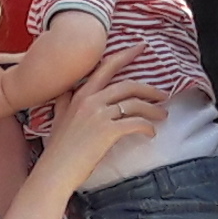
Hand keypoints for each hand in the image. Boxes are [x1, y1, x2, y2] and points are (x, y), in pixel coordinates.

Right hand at [29, 52, 160, 192]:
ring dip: (153, 109)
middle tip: (163, 93)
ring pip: (134, 104)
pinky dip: (147, 127)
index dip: (125, 55)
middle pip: (127, 85)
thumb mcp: (59, 118)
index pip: (106, 67)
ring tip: (162, 115)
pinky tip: (151, 133)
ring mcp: (99, 115)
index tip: (141, 47)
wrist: (54, 171)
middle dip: (149, 88)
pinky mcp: (107, 131)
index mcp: (80, 95)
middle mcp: (90, 100)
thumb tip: (67, 90)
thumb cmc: (58, 149)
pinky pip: (135, 123)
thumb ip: (65, 101)